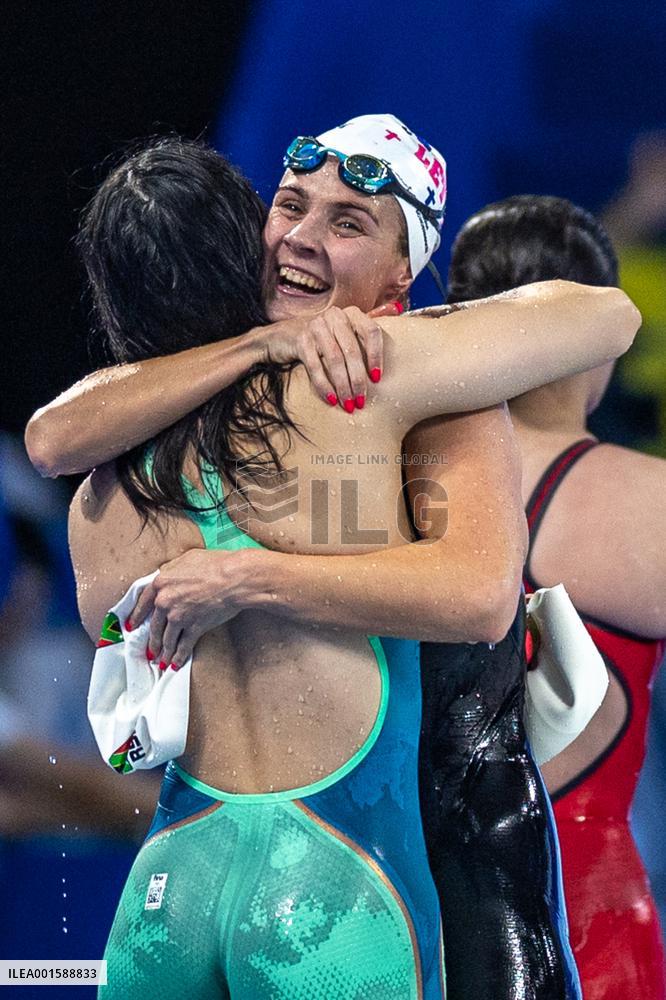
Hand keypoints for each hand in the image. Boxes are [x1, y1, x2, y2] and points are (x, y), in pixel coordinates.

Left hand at [126, 549, 245, 668]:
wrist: (233, 577)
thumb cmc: (214, 564)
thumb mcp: (186, 559)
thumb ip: (171, 569)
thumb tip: (167, 574)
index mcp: (160, 583)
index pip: (143, 603)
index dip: (136, 616)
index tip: (131, 626)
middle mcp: (165, 602)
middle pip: (155, 626)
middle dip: (152, 641)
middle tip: (149, 651)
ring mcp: (178, 617)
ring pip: (167, 639)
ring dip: (163, 652)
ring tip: (161, 661)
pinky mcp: (193, 628)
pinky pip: (183, 646)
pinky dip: (178, 657)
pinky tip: (175, 664)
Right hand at [264, 304, 400, 409]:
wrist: (283, 338)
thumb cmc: (323, 339)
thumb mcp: (345, 332)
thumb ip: (366, 328)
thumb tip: (398, 310)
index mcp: (351, 313)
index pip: (371, 331)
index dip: (376, 356)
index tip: (377, 379)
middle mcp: (335, 316)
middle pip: (352, 350)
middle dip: (358, 380)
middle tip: (361, 401)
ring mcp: (316, 326)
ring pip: (334, 360)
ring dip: (342, 386)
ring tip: (348, 404)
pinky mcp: (300, 340)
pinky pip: (315, 366)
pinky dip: (324, 385)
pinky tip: (331, 399)